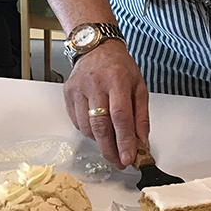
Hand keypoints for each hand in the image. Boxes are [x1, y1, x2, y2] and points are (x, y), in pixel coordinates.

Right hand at [64, 42, 148, 167]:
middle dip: (110, 149)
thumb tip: (142, 145)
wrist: (97, 48)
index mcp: (117, 79)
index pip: (120, 116)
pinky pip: (77, 122)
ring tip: (111, 143)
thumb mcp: (139, 88)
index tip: (128, 158)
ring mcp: (78, 88)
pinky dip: (89, 132)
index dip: (124, 140)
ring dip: (100, 141)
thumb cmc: (120, 68)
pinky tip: (98, 130)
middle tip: (119, 162)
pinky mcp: (68, 93)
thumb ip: (141, 118)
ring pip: (87, 126)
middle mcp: (95, 83)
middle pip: (100, 125)